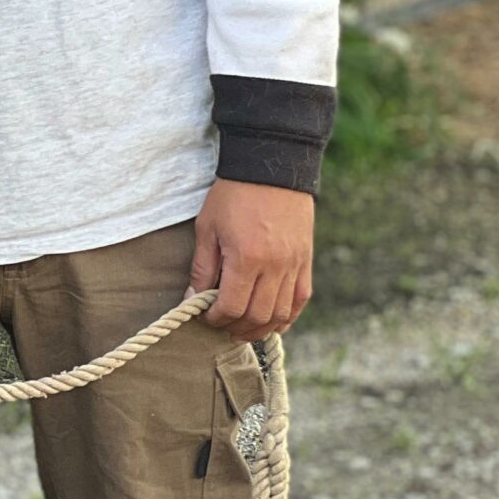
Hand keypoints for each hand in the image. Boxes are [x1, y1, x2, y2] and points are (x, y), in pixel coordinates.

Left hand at [190, 180, 314, 343]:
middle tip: (222, 326)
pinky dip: (287, 316)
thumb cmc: (233, 195)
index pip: (233, 306)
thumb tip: (192, 298)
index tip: (204, 316)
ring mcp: (295, 265)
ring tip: (243, 330)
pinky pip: (301, 299)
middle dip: (237, 327)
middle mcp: (275, 267)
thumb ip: (202, 267)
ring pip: (282, 313)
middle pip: (258, 316)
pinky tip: (273, 323)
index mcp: (247, 258)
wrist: (271, 168)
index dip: (216, 318)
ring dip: (262, 328)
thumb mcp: (208, 228)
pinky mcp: (306, 261)